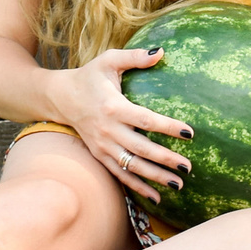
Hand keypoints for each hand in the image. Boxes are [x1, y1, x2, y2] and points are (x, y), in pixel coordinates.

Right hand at [49, 46, 192, 204]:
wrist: (60, 97)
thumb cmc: (90, 76)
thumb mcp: (109, 60)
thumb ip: (135, 56)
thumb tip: (161, 51)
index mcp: (113, 107)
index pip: (146, 120)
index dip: (168, 127)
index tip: (190, 133)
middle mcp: (107, 130)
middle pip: (140, 148)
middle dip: (165, 159)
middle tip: (188, 167)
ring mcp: (102, 146)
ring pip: (131, 166)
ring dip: (154, 178)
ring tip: (179, 184)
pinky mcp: (99, 155)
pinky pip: (120, 175)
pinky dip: (137, 187)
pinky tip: (157, 197)